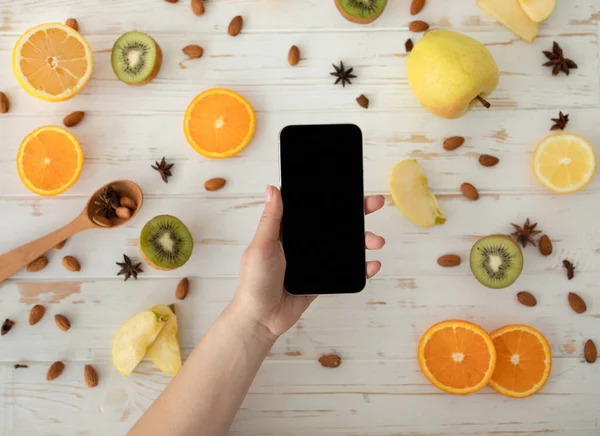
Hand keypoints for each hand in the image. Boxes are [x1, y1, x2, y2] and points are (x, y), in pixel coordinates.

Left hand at [231, 186, 384, 339]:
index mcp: (287, 230)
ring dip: (363, 240)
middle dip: (357, 213)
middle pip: (335, 223)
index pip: (313, 207)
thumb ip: (271, 219)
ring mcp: (315, 260)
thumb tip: (273, 188)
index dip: (331, 196)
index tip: (350, 187)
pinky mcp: (323, 278)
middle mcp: (303, 242)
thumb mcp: (261, 246)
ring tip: (376, 241)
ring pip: (345, 245)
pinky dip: (362, 267)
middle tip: (374, 203)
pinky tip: (372, 265)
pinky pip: (346, 270)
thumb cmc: (254, 282)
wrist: (262, 318)